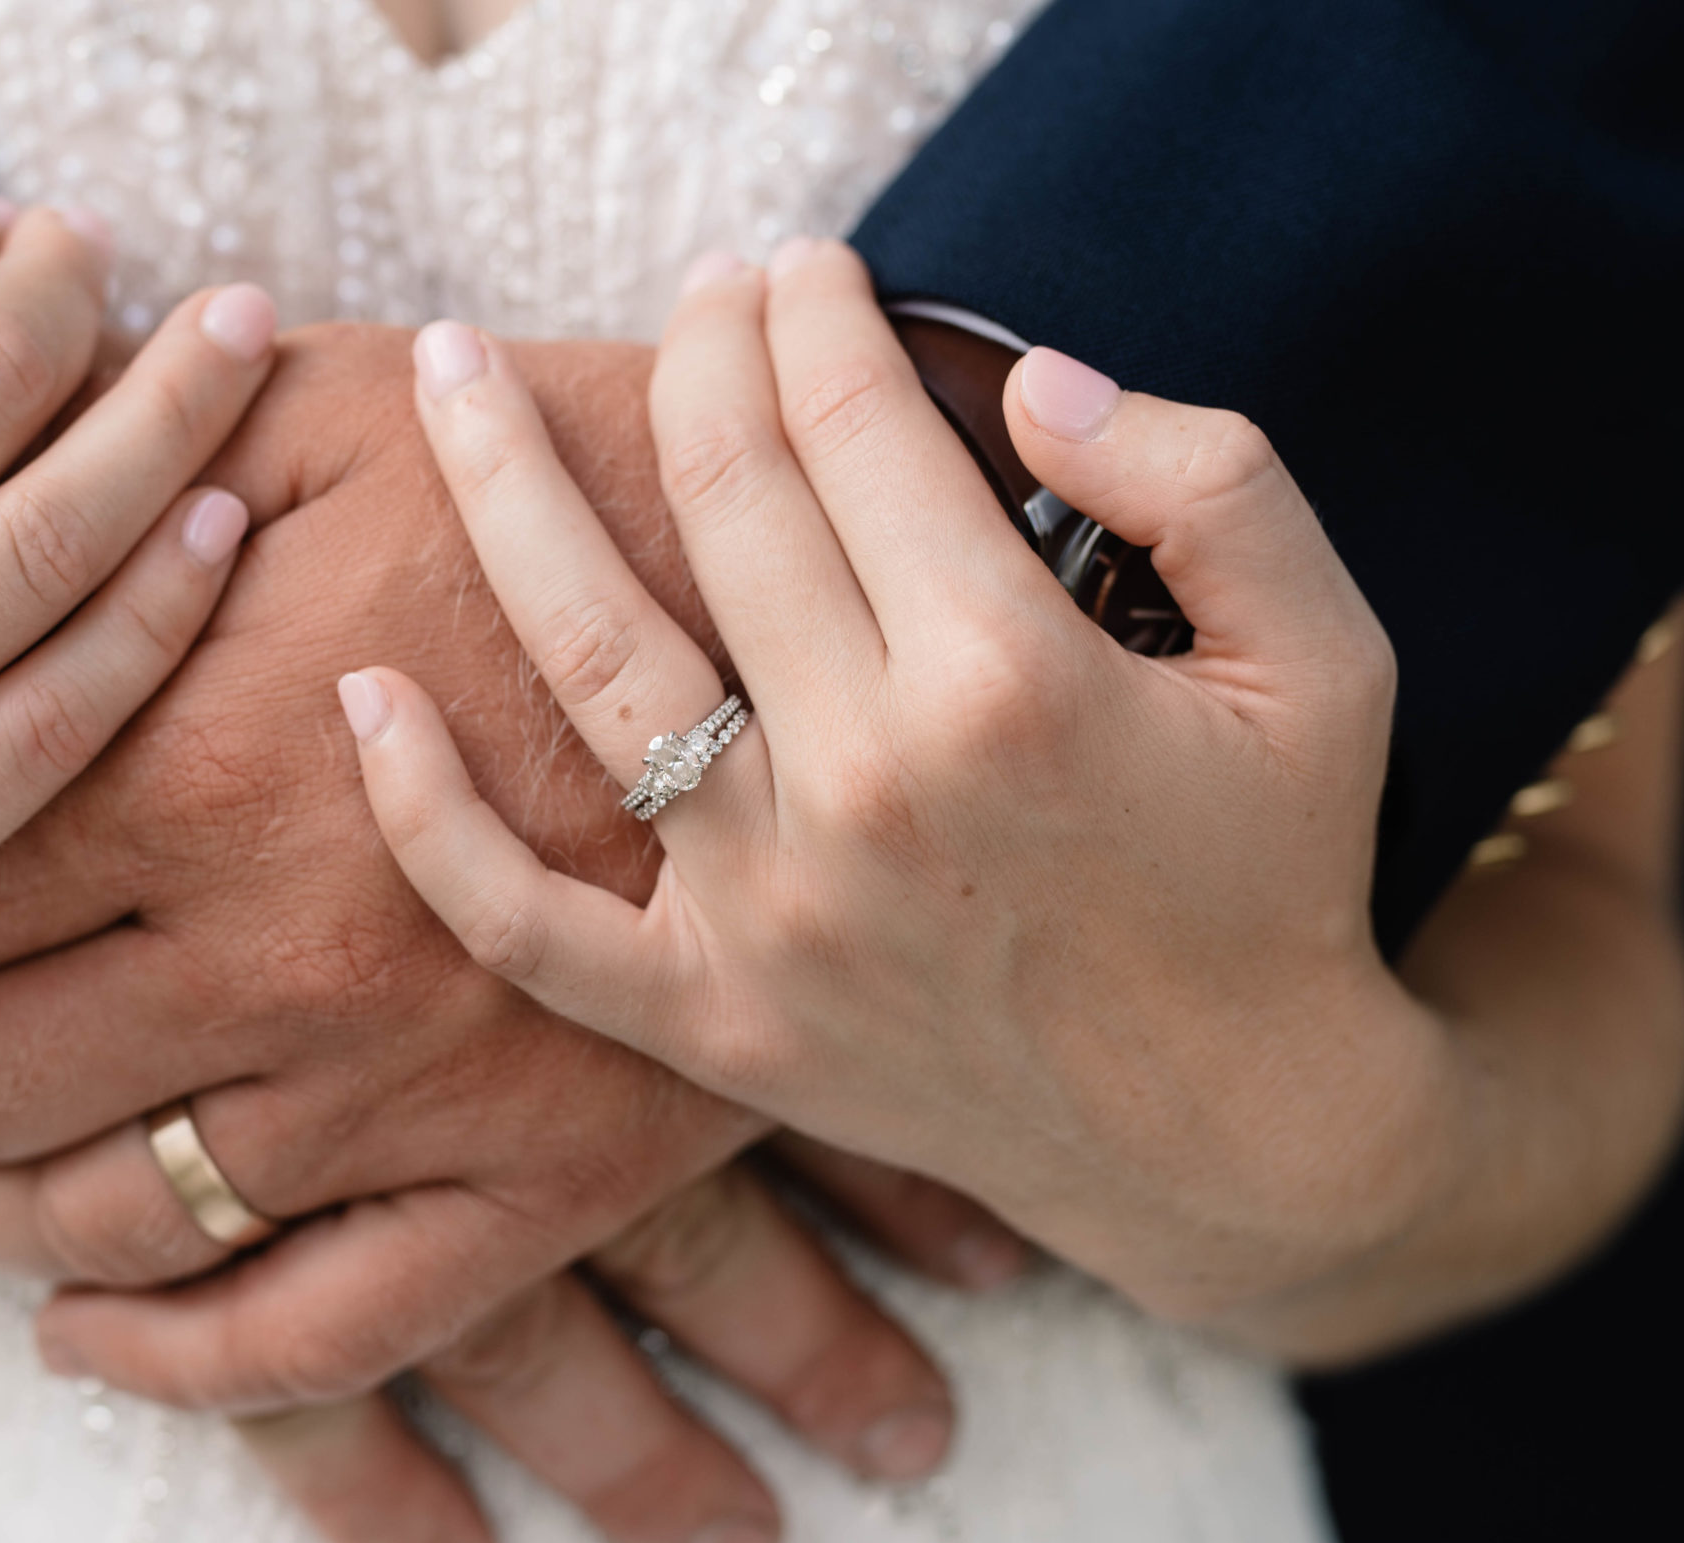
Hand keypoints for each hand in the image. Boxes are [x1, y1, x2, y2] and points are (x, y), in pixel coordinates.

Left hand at [0, 325, 1032, 1542]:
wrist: (841, 596)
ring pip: (119, 1221)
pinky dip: (178, 1364)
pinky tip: (93, 1338)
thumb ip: (117, 464)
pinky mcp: (541, 1176)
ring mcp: (410, 1086)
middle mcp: (276, 951)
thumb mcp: (329, 412)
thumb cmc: (571, 474)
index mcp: (193, 764)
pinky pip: (319, 1337)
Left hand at [345, 240, 1430, 1323]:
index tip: (798, 267)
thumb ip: (1208, 480)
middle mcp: (866, 787)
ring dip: (504, 493)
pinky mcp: (708, 1020)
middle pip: (721, 507)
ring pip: (591, 661)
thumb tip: (1026, 381)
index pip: (859, 429)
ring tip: (449, 369)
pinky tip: (361, 694)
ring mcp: (766, 914)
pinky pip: (522, 921)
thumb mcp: (1322, 654)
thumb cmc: (1271, 876)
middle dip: (694, 358)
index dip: (814, 316)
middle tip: (690, 289)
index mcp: (1012, 683)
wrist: (1226, 1133)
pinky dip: (427, 817)